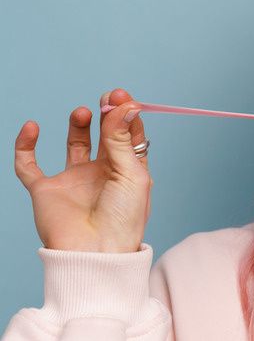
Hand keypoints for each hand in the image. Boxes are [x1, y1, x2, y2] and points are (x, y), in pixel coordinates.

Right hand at [14, 89, 151, 252]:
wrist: (94, 254)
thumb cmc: (122, 220)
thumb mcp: (130, 175)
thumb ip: (123, 139)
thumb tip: (126, 104)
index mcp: (128, 172)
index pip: (129, 136)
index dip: (126, 115)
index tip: (122, 97)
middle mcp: (102, 174)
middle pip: (105, 135)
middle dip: (106, 114)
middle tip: (108, 97)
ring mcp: (74, 181)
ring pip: (75, 144)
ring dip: (79, 124)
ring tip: (84, 112)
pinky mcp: (46, 190)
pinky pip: (28, 166)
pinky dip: (25, 145)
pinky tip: (33, 127)